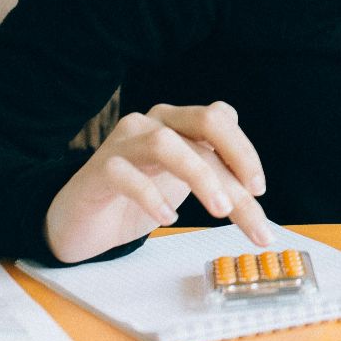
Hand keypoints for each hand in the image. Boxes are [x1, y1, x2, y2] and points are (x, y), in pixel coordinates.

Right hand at [44, 101, 273, 263]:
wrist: (81, 223)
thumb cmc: (136, 200)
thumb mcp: (184, 186)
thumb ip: (217, 178)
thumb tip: (256, 192)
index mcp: (177, 123)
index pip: (220, 118)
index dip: (244, 150)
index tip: (259, 190)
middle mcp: (152, 123)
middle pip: (205, 123)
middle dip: (236, 161)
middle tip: (252, 201)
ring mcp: (123, 143)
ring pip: (167, 143)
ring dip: (200, 176)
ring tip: (219, 211)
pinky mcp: (98, 169)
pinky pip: (125, 173)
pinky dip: (152, 196)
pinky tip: (168, 219)